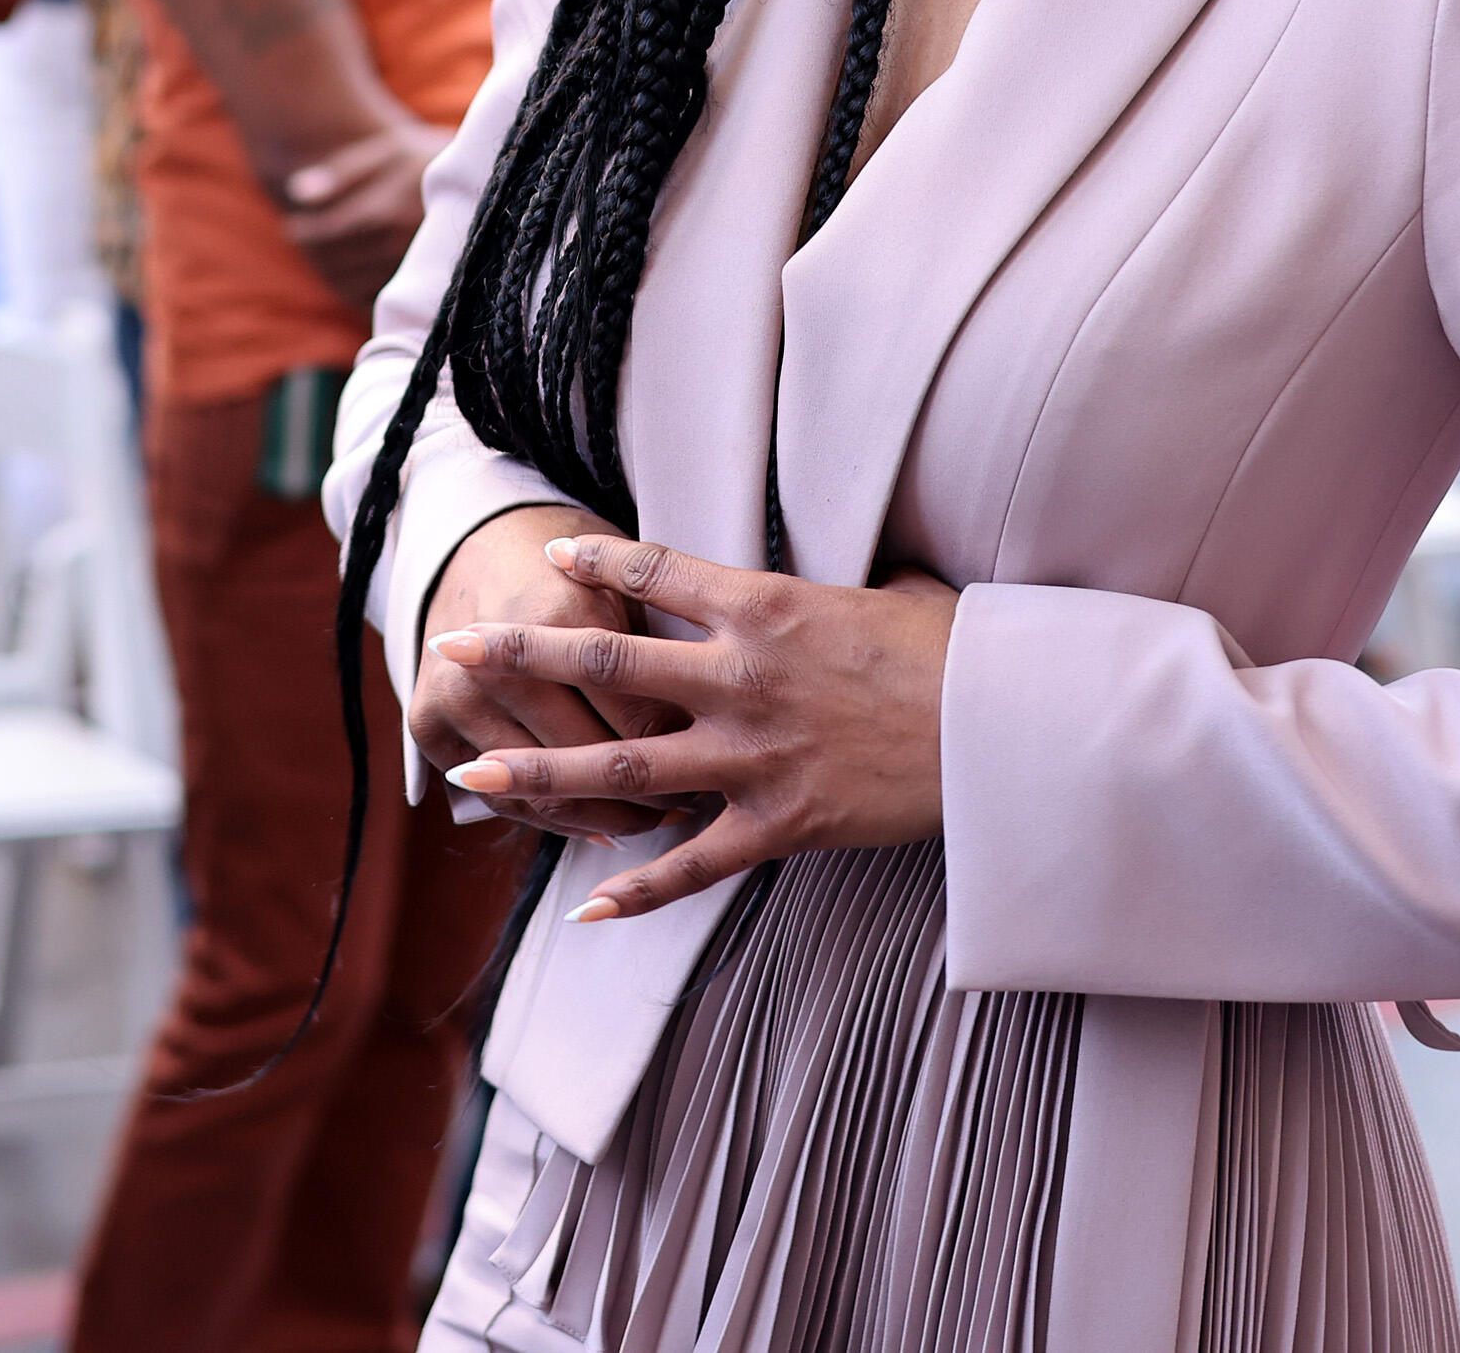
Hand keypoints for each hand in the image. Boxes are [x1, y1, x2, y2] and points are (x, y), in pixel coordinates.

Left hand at [280, 119, 447, 305]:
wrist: (489, 180)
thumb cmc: (430, 158)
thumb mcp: (388, 152)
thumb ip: (340, 173)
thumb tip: (294, 192)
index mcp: (381, 212)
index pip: (326, 233)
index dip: (304, 232)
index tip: (292, 227)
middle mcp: (394, 245)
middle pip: (335, 260)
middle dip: (312, 252)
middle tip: (302, 241)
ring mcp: (411, 268)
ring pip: (350, 283)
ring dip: (328, 272)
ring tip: (321, 257)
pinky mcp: (423, 285)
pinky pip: (374, 298)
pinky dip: (353, 291)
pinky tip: (348, 275)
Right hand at [411, 505, 680, 840]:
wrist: (472, 546)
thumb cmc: (562, 571)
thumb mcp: (617, 590)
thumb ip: (656, 651)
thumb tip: (708, 729)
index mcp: (561, 610)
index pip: (638, 714)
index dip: (684, 747)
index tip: (714, 761)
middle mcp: (501, 658)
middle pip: (590, 759)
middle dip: (648, 792)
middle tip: (690, 802)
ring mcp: (456, 693)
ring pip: (544, 792)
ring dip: (603, 817)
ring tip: (647, 820)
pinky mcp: (428, 723)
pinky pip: (502, 800)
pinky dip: (554, 819)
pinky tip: (596, 824)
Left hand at [435, 535, 959, 921]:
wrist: (1005, 729)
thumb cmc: (958, 652)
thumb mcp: (894, 595)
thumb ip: (844, 592)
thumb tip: (860, 580)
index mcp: (766, 606)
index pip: (656, 570)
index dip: (594, 562)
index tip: (545, 553)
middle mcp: (742, 677)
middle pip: (608, 662)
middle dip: (522, 654)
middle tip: (454, 648)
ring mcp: (755, 755)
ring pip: (626, 765)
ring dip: (544, 770)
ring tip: (475, 769)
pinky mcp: (782, 824)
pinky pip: (694, 863)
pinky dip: (639, 891)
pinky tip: (586, 907)